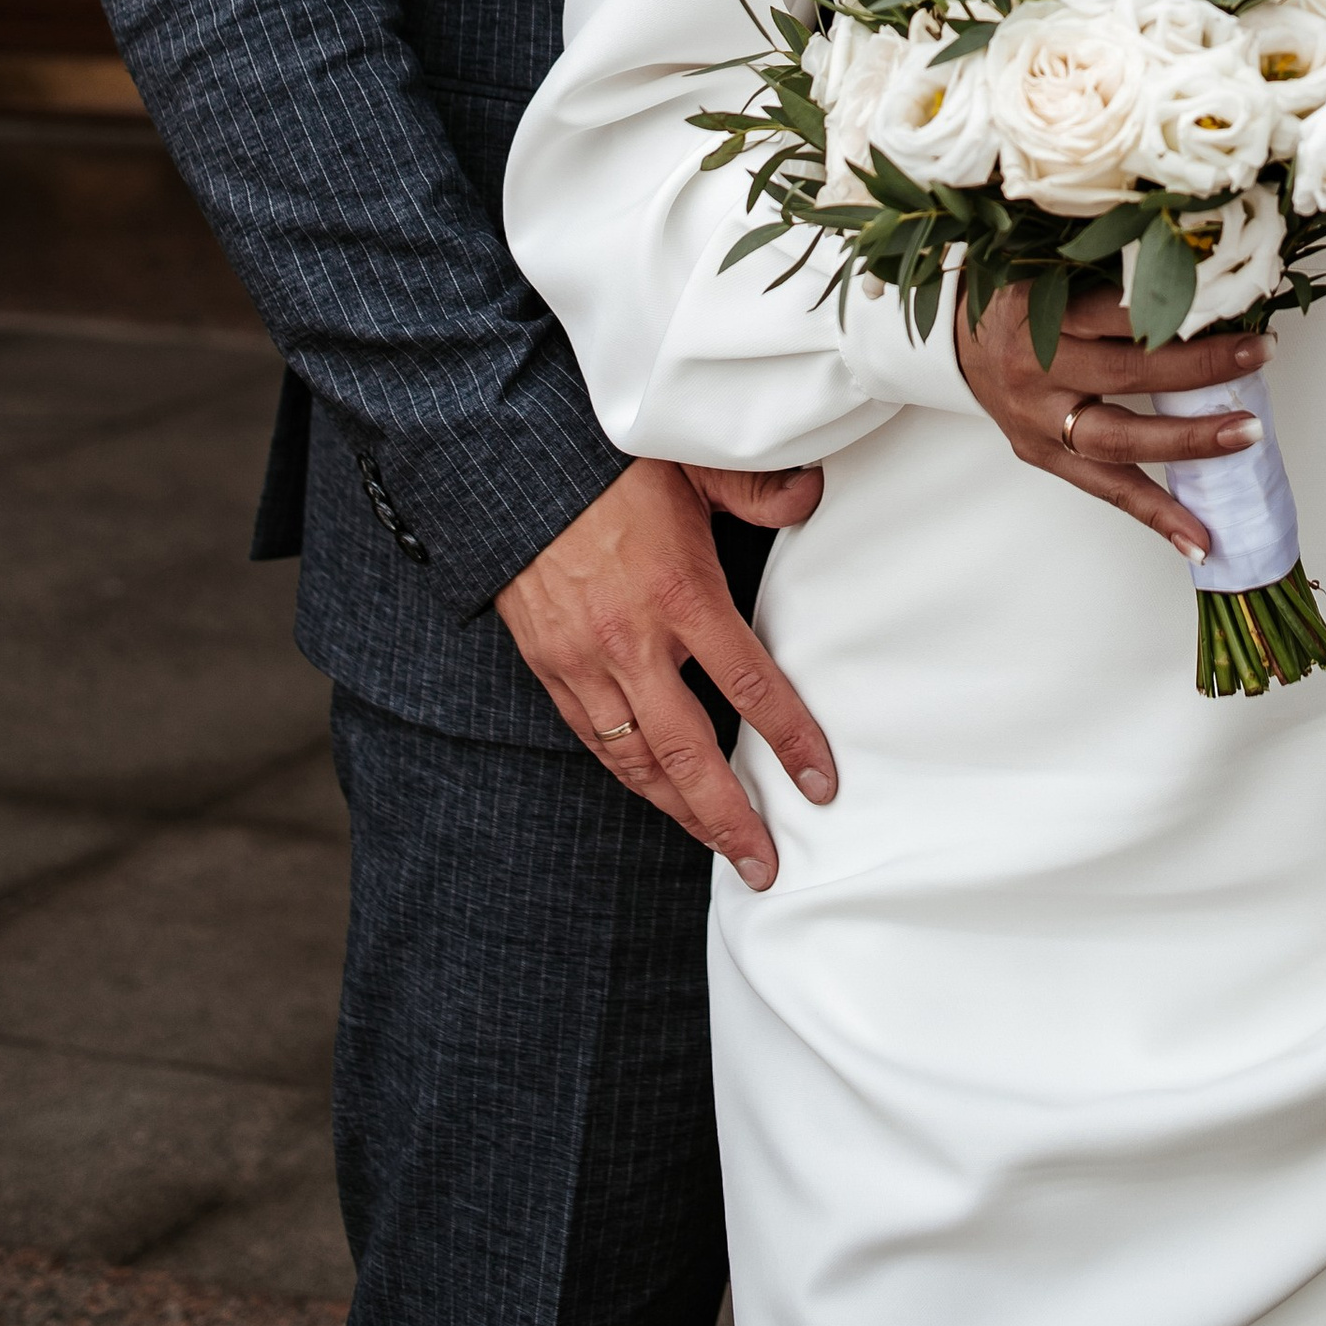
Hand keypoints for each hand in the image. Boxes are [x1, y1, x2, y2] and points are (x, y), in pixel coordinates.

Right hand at [494, 456, 832, 884]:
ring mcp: (585, 659)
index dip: (789, 740)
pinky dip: (627, 773)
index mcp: (681, 591)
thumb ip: (757, 489)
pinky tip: (653, 789)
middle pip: (690, 752)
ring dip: (678, 810)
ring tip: (716, 844)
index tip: (819, 783)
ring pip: (637, 759)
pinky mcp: (549, 664)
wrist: (506, 464)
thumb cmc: (604, 461)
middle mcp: (633, 639)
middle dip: (730, 816)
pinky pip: (593, 737)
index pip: (749, 684)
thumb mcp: (692, 463)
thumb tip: (811, 498)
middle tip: (764, 863)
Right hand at [955, 277, 1268, 560]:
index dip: (1177, 309)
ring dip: (1187, 443)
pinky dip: (1155, 515)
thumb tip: (1208, 284)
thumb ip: (1115, 283)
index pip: (1118, 310)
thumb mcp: (1055, 276)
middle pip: (1125, 373)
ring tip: (1244, 439)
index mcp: (1042, 311)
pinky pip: (1105, 489)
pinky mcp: (1042, 456)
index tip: (1227, 297)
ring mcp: (1038, 420)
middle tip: (1257, 360)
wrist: (958, 345)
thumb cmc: (1021, 302)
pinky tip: (1197, 539)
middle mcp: (1037, 367)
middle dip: (1198, 369)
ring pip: (1118, 440)